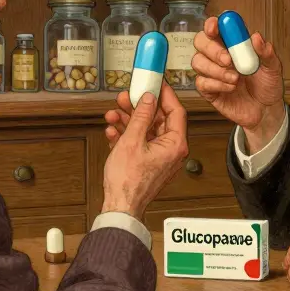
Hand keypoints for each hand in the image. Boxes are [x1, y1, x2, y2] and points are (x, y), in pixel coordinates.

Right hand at [101, 84, 188, 219]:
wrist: (120, 207)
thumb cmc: (128, 182)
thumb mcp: (133, 140)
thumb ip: (141, 116)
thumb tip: (148, 98)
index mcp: (175, 145)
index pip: (176, 111)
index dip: (165, 94)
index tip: (155, 83)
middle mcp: (171, 151)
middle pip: (158, 119)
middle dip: (139, 108)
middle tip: (126, 98)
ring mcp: (160, 157)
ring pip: (146, 130)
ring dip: (129, 120)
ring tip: (114, 114)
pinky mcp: (149, 163)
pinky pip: (140, 142)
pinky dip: (127, 135)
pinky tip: (113, 131)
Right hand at [190, 16, 285, 149]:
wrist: (266, 111)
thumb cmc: (267, 86)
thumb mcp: (273, 68)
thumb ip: (266, 52)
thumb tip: (256, 37)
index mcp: (233, 44)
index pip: (217, 28)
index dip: (212, 24)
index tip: (215, 27)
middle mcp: (219, 56)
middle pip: (201, 42)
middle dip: (212, 49)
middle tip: (228, 60)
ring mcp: (212, 72)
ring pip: (198, 62)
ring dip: (216, 70)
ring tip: (235, 78)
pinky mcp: (209, 90)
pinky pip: (201, 82)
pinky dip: (216, 84)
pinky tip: (231, 88)